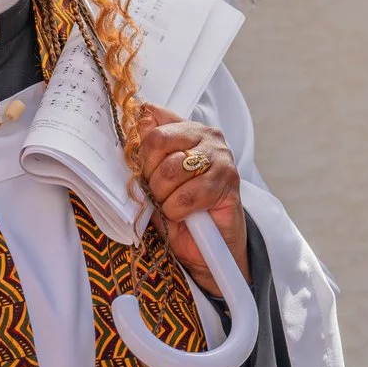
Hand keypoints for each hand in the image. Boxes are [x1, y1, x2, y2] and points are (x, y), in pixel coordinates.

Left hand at [134, 105, 245, 296]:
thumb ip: (149, 151)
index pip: (153, 119)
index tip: (142, 170)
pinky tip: (184, 215)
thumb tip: (138, 120)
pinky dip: (177, 210)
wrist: (211, 246)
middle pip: (158, 141)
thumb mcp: (157, 179)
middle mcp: (207, 135)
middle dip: (149, 175)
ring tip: (171, 206)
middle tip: (157, 194)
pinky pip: (186, 195)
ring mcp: (220, 157)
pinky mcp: (228, 182)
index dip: (140, 149)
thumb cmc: (181, 209)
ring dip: (163, 196)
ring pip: (171, 170)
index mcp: (186, 129)